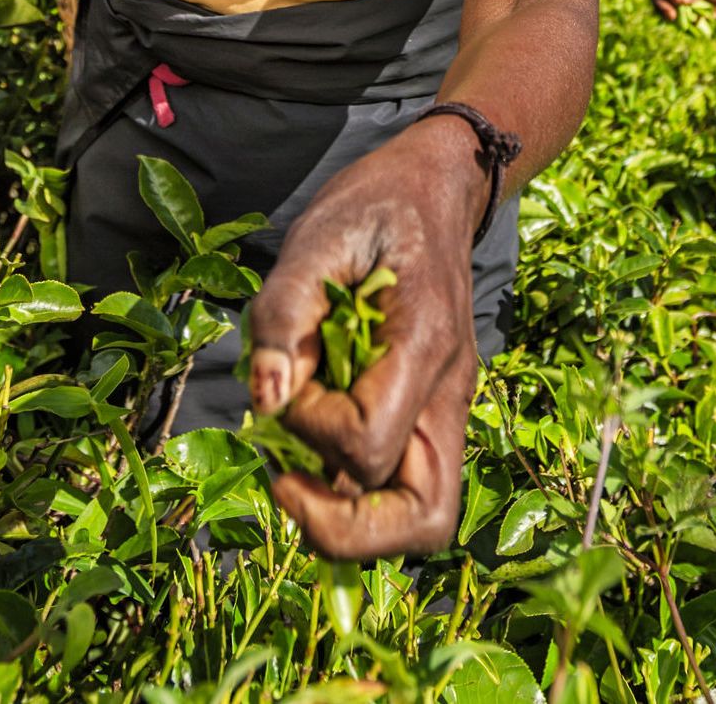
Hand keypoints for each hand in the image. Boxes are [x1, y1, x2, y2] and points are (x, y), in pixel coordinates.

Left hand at [247, 117, 482, 558]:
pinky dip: (356, 493)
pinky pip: (406, 486)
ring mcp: (448, 410)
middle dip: (343, 528)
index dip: (310, 431)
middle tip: (288, 483)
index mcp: (425, 346)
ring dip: (354, 521)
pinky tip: (313, 444)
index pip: (369, 445)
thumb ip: (285, 315)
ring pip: (424, 518)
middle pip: (424, 520)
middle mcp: (449, 394)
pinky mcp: (432, 414)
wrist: (438, 187)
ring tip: (299, 474)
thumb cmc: (375, 205)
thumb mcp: (317, 237)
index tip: (286, 380)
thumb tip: (267, 402)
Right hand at [648, 0, 715, 23]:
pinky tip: (679, 24)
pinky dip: (670, 21)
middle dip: (660, 4)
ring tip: (675, 19)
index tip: (677, 0)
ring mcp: (672, 0)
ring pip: (657, 6)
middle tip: (672, 15)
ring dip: (663, 13)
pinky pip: (666, 17)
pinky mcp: (676, 12)